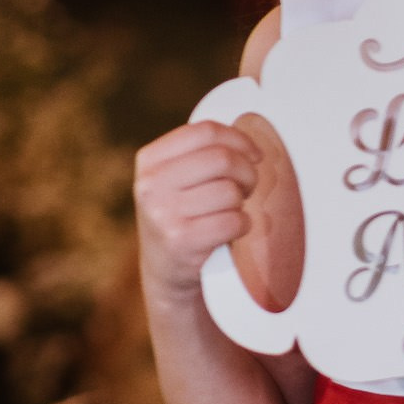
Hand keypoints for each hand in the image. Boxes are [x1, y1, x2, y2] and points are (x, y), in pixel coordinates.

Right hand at [133, 119, 259, 301]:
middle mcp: (150, 184)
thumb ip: (201, 154)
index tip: (254, 154)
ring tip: (231, 211)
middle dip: (246, 173)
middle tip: (247, 187)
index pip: (204, 132)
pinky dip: (242, 226)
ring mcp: (163, 213)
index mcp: (149, 160)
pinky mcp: (181, 241)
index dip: (239, 139)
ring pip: (230, 192)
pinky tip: (230, 231)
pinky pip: (233, 221)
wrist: (166, 272)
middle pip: (222, 159)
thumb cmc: (182, 216)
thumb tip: (248, 138)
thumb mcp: (176, 180)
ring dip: (241, 203)